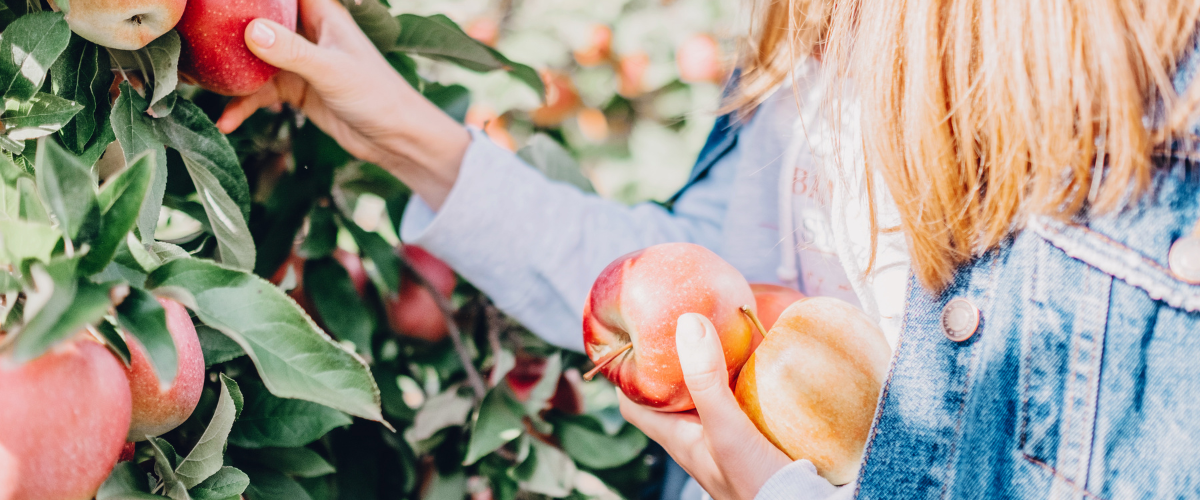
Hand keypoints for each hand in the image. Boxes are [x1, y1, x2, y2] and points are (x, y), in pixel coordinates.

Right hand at [216, 0, 469, 208]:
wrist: (397, 139)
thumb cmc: (377, 96)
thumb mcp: (332, 71)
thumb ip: (292, 52)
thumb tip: (250, 30)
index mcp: (321, 13)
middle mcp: (307, 32)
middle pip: (257, 20)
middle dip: (226, 29)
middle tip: (189, 37)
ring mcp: (299, 61)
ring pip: (252, 59)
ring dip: (227, 73)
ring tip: (193, 84)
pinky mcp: (295, 89)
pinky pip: (259, 93)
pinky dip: (243, 106)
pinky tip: (226, 122)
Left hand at [619, 313, 793, 499]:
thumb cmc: (752, 480)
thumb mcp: (725, 426)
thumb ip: (706, 380)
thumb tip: (688, 323)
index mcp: (676, 437)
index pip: (632, 402)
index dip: (626, 371)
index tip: (633, 336)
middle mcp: (695, 436)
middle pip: (668, 393)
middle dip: (670, 359)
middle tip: (679, 323)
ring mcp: (723, 436)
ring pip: (704, 394)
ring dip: (708, 366)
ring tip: (717, 329)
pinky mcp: (752, 436)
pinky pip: (739, 400)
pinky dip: (742, 378)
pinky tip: (758, 359)